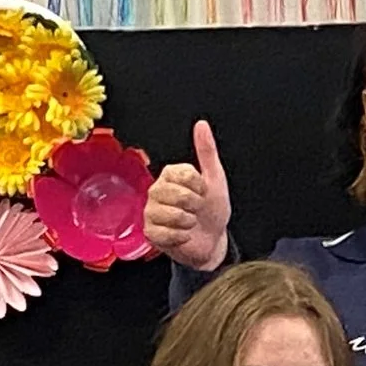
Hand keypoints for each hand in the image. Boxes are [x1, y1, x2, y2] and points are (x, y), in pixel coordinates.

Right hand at [142, 119, 232, 271]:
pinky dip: (181, 237)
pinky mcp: (149, 232)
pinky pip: (167, 233)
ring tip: (189, 222)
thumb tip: (201, 125)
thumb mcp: (215, 179)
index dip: (200, 187)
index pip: (186, 175)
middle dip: (195, 205)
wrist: (211, 240)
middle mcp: (157, 190)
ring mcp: (151, 211)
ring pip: (173, 215)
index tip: (203, 192)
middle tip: (196, 209)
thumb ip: (207, 151)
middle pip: (179, 195)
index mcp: (171, 174)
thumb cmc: (212, 210)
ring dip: (189, 222)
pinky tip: (182, 235)